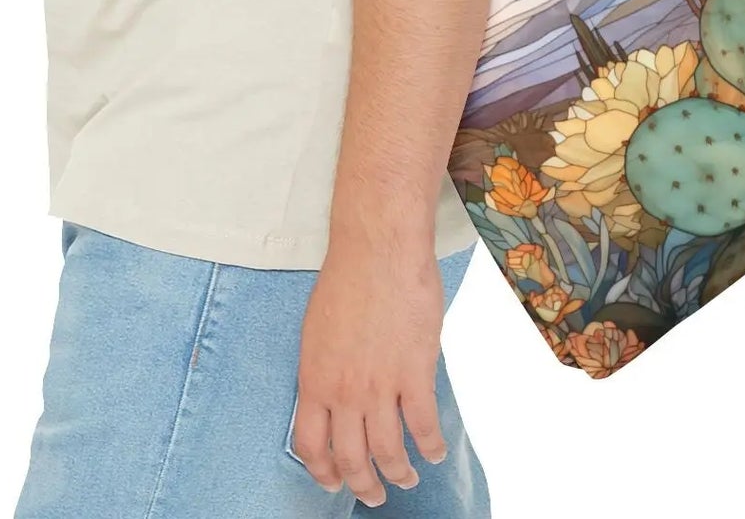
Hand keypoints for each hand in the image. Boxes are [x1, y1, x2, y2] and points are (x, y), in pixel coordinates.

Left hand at [290, 235, 448, 508]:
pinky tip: (434, 451)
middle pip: (351, 459)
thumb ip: (325, 370)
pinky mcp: (414, 374)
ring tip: (406, 478)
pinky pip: (424, 427)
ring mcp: (380, 386)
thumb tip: (335, 398)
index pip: (310, 446)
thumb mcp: (317, 331)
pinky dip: (430, 447)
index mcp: (314, 379)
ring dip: (399, 473)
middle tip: (374, 494)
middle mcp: (343, 391)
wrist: (378, 249)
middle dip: (364, 485)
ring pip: (389, 452)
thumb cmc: (347, 279)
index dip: (323, 472)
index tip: (334, 481)